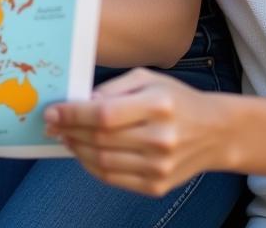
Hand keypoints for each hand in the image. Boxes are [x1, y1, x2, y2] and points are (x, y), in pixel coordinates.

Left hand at [45, 67, 228, 195]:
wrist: (215, 132)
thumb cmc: (175, 99)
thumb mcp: (147, 79)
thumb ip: (113, 88)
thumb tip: (81, 101)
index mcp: (157, 105)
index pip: (104, 114)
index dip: (72, 114)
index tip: (52, 111)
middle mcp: (160, 138)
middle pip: (100, 139)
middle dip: (68, 131)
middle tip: (50, 124)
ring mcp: (160, 166)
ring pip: (103, 162)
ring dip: (76, 149)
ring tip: (64, 137)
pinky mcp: (158, 185)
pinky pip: (114, 179)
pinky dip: (92, 166)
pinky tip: (83, 152)